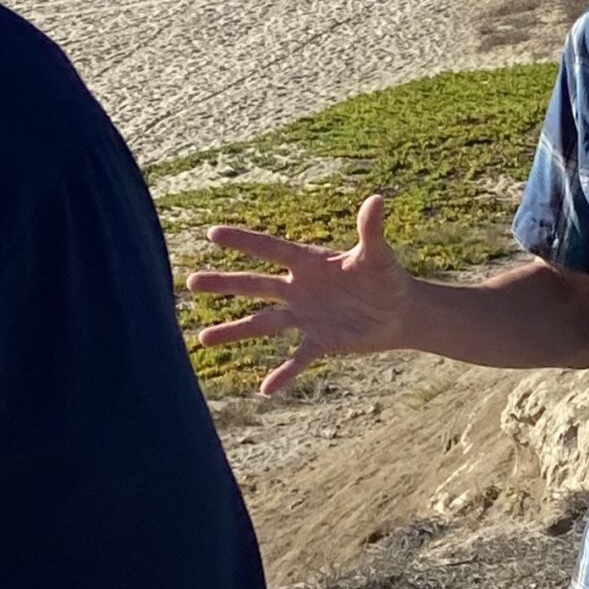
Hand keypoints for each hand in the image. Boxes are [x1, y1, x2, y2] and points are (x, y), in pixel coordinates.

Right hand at [187, 194, 410, 395]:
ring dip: (235, 331)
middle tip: (189, 282)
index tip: (212, 234)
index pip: (270, 249)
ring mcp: (306, 316)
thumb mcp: (377, 256)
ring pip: (263, 324)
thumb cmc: (388, 278)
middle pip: (255, 284)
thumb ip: (371, 231)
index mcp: (309, 263)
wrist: (400, 312)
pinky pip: (296, 359)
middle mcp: (300, 289)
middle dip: (224, 284)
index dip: (243, 242)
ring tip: (201, 338)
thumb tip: (376, 199)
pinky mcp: (320, 342)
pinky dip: (283, 374)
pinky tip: (266, 389)